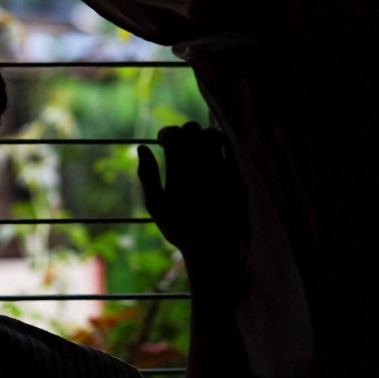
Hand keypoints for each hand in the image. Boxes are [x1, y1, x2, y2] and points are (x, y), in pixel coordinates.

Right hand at [137, 123, 246, 294]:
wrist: (214, 248)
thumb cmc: (180, 229)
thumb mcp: (156, 205)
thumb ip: (147, 174)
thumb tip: (142, 148)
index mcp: (178, 170)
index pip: (172, 134)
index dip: (166, 134)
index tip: (164, 142)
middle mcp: (200, 166)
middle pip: (191, 129)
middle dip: (183, 132)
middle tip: (180, 145)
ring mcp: (221, 169)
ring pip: (211, 134)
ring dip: (201, 136)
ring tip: (197, 148)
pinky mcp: (236, 175)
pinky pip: (228, 148)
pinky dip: (219, 143)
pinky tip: (213, 153)